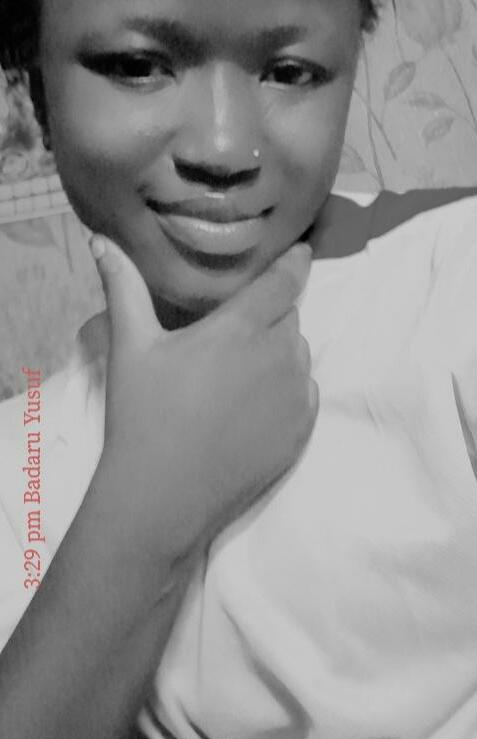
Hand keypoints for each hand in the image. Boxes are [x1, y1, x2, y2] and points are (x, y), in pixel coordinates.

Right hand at [91, 236, 317, 562]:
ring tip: (239, 373)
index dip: (295, 262)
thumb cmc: (143, 416)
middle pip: (289, 316)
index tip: (301, 251)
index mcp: (240, 328)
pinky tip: (252, 405)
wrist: (162, 498)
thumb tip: (101, 240)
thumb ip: (123, 287)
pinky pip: (305, 392)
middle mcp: (278, 355)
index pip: (285, 281)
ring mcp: (295, 395)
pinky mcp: (302, 430)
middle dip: (270, 315)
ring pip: (299, 353)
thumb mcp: (131, 347)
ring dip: (279, 350)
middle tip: (234, 334)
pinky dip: (288, 388)